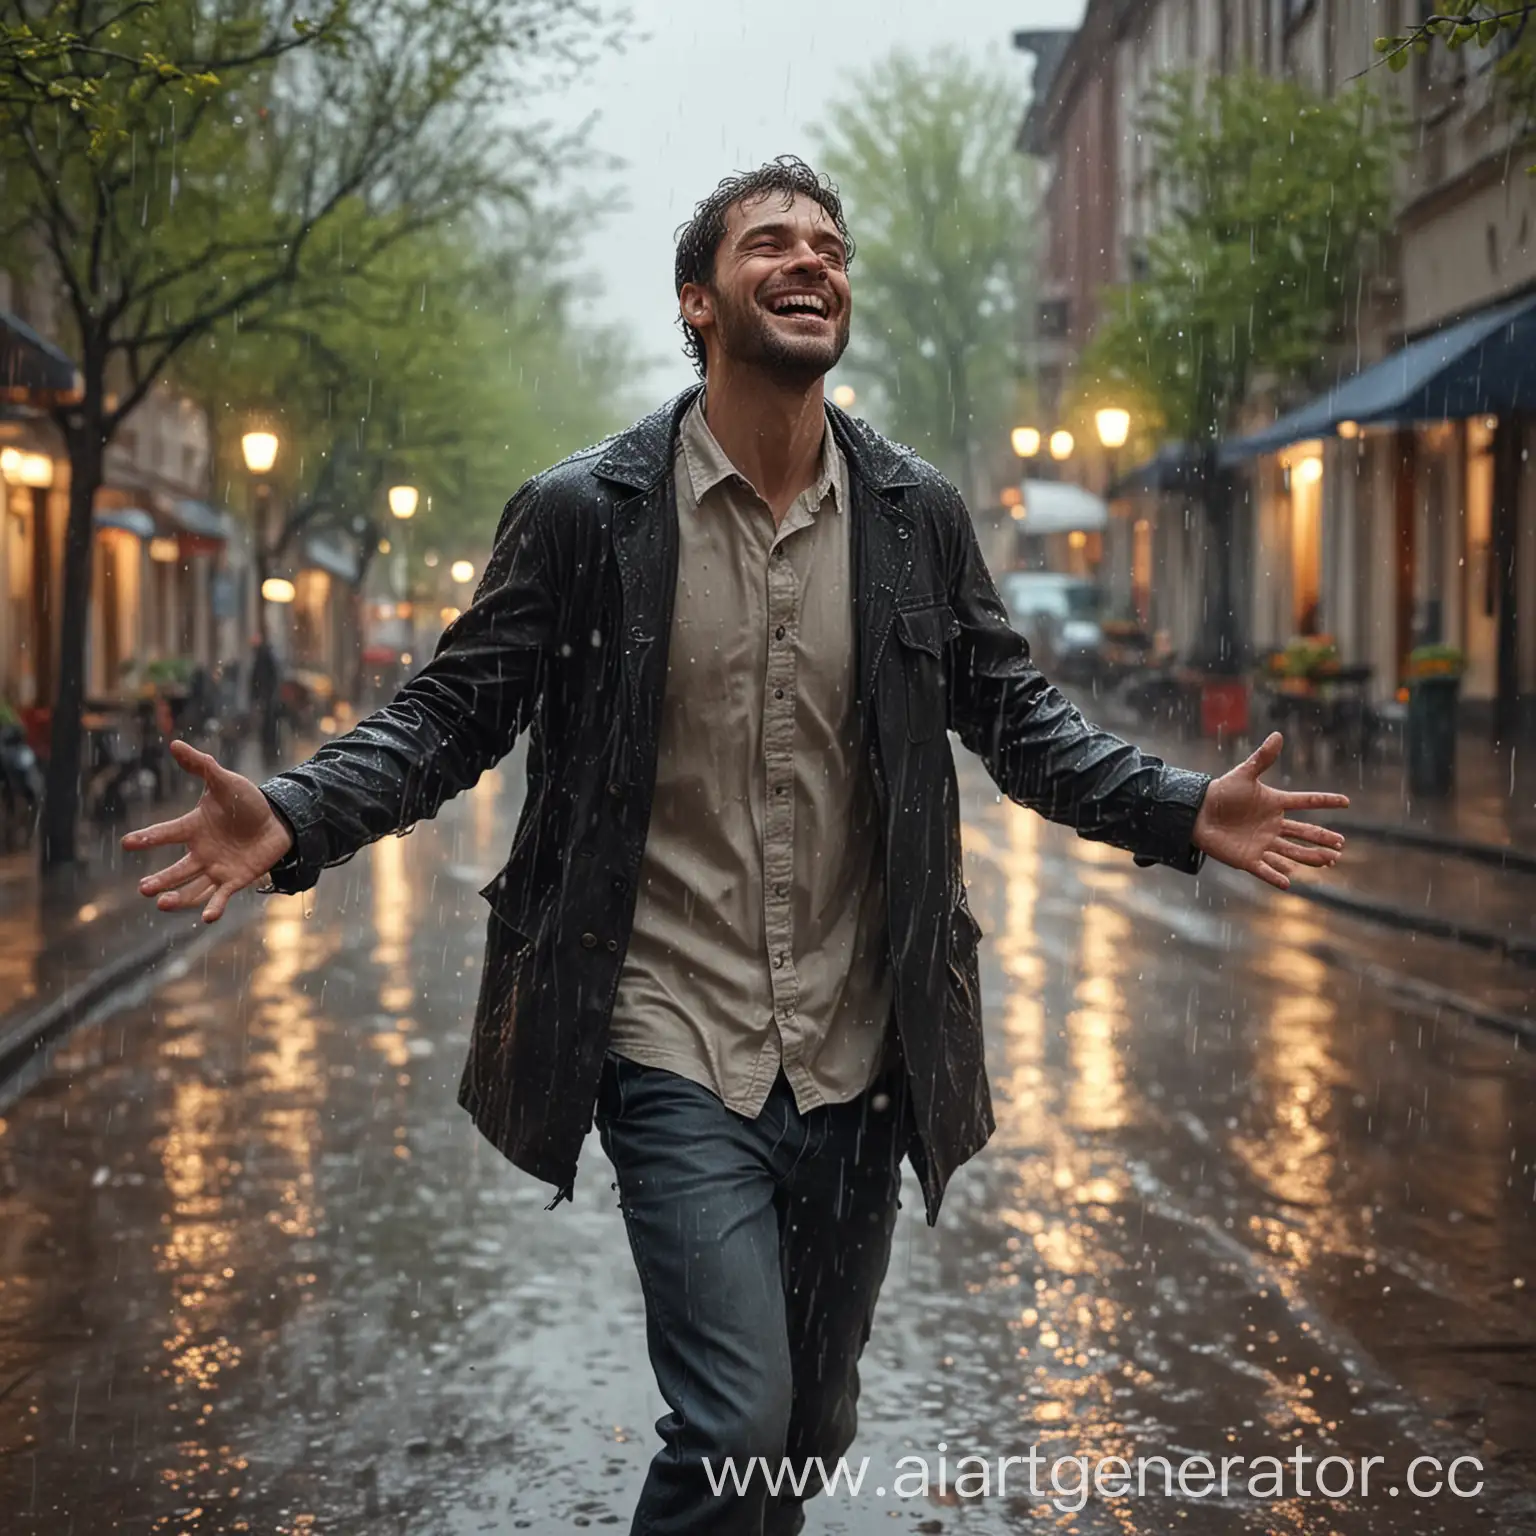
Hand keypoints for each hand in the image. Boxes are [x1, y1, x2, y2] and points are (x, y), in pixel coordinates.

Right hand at [121, 739, 294, 922]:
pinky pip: (221, 897)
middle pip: (176, 869)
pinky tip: (207, 917)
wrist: (278, 820)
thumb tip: (175, 744)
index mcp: (193, 828)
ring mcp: (217, 869)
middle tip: (144, 888)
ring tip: (161, 903)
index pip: (166, 833)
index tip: (127, 842)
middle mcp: (200, 852)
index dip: (148, 838)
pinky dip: (214, 907)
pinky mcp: (235, 880)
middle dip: (160, 880)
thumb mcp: (225, 781)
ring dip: (178, 897)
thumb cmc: (247, 802)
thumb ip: (202, 766)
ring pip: (192, 887)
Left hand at [1192, 731, 1348, 890]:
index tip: (1346, 801)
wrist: (1197, 812)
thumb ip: (1262, 758)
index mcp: (1275, 804)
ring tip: (1329, 861)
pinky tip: (1289, 882)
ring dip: (1310, 857)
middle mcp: (1273, 826)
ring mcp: (1262, 843)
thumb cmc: (1221, 792)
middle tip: (1340, 845)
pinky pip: (1265, 869)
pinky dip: (1276, 876)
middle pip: (1304, 833)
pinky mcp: (1248, 858)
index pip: (1306, 801)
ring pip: (1292, 853)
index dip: (1325, 801)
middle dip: (1323, 839)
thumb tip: (1277, 735)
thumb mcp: (1244, 774)